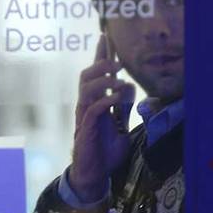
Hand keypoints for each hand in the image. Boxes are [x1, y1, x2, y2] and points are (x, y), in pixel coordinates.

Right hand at [67, 34, 134, 201]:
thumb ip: (124, 108)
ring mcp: (84, 116)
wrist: (96, 174)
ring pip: (86, 88)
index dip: (99, 55)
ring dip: (103, 80)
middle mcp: (86, 106)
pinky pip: (92, 108)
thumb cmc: (106, 152)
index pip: (96, 74)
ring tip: (119, 79)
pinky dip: (105, 100)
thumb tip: (128, 87)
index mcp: (95, 102)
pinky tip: (117, 98)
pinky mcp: (85, 129)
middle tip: (118, 62)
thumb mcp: (121, 126)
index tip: (105, 37)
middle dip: (101, 63)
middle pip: (86, 75)